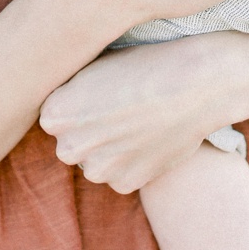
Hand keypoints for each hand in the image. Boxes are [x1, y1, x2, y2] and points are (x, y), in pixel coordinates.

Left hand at [40, 34, 227, 191]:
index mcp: (55, 114)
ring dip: (110, 151)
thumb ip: (71, 92)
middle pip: (72, 144)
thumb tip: (64, 106)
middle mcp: (70, 146)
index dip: (78, 105)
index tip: (100, 95)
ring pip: (96, 163)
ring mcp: (99, 169)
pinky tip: (150, 139)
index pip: (54, 117)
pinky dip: (132, 163)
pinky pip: (121, 176)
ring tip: (138, 123)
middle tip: (118, 112)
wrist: (194, 84)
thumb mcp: (95, 67)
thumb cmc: (145, 65)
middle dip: (89, 133)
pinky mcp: (126, 184)